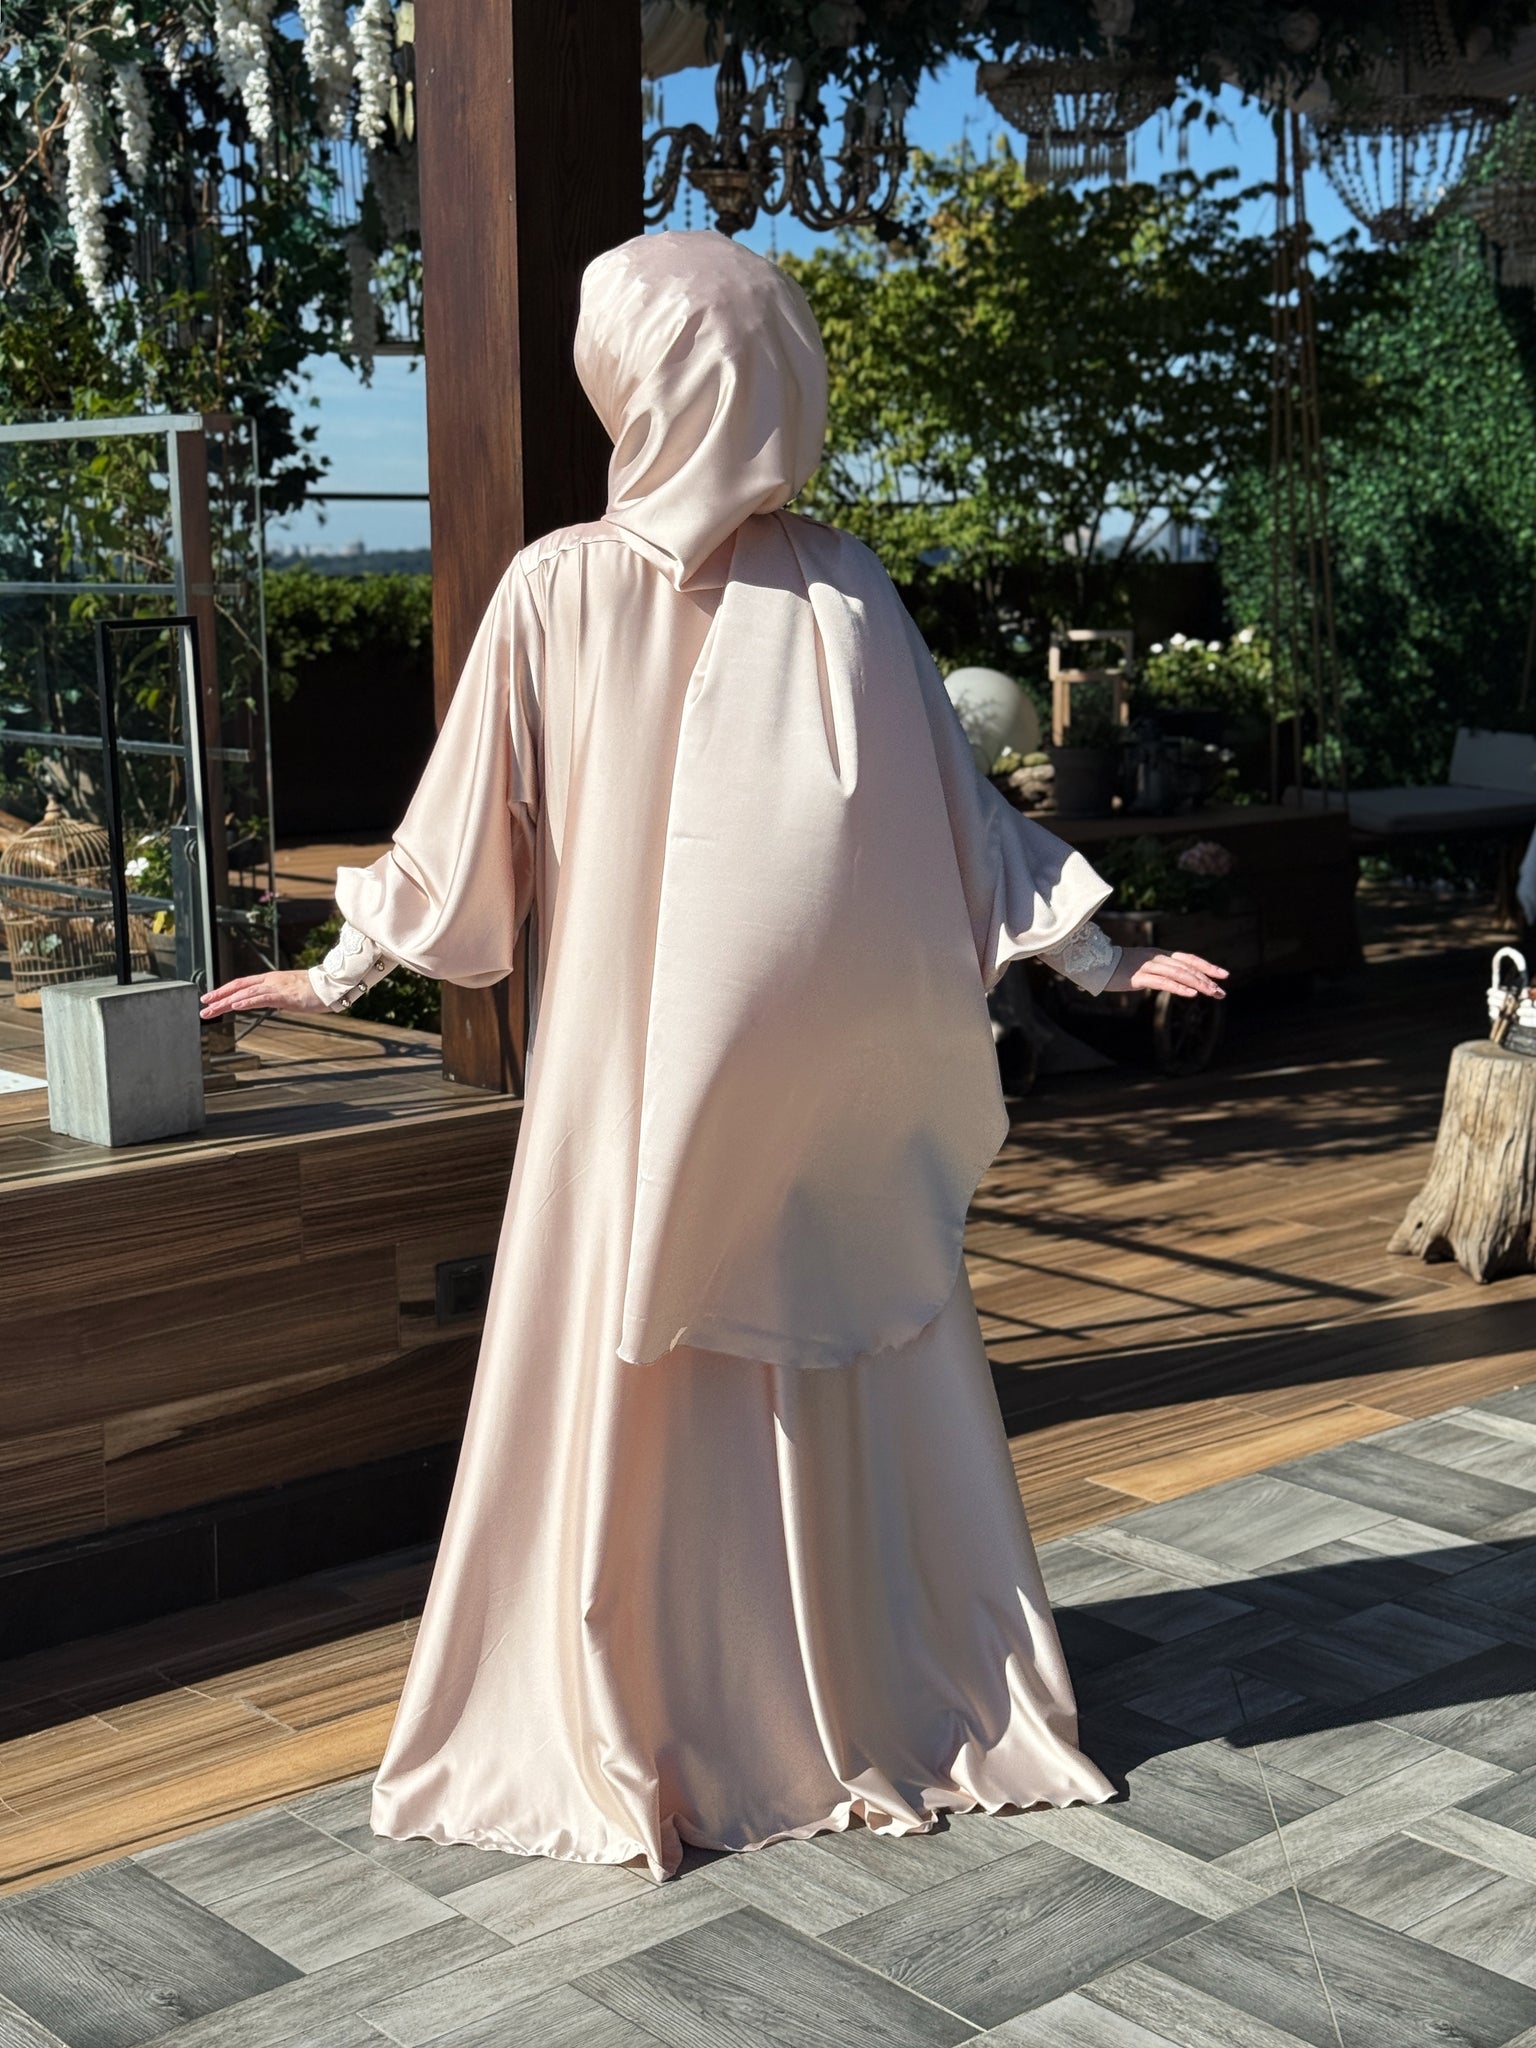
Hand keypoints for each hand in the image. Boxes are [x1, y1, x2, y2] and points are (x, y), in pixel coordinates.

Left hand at [200, 969, 327, 1019]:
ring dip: (226, 1002)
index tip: (210, 998)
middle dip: (218, 997)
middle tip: (202, 1007)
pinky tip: (234, 1006)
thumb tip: (271, 1003)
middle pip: (238, 988)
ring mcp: (276, 987)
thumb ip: (278, 997)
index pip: (241, 984)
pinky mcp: (284, 995)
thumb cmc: (316, 991)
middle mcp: (270, 981)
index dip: (224, 990)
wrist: (333, 985)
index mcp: (270, 980)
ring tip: (211, 1010)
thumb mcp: (291, 994)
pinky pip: (261, 998)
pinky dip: (247, 1002)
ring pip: (245, 993)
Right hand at [1105, 947, 1227, 999]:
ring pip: (1178, 973)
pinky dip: (1179, 988)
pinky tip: (1191, 995)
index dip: (1207, 966)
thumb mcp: (1142, 967)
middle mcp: (1156, 957)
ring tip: (1212, 993)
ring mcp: (1147, 966)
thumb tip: (1175, 980)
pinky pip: (1162, 982)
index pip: (1189, 959)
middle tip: (1222, 991)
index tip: (1224, 975)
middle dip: (1207, 979)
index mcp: (1159, 954)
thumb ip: (1159, 970)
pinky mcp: (1138, 977)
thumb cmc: (1119, 967)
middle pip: (1187, 966)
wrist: (1095, 964)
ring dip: (1198, 984)